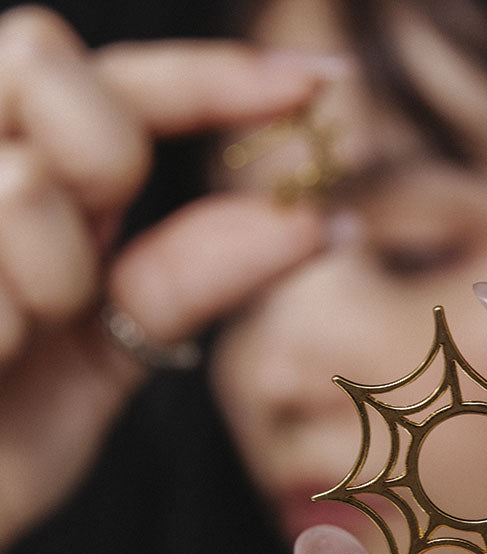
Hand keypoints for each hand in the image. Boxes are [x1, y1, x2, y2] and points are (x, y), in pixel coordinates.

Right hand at [0, 6, 328, 551]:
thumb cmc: (5, 431)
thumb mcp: (110, 344)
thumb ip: (189, 272)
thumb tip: (320, 219)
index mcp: (14, 173)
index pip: (116, 83)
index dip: (219, 76)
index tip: (323, 89)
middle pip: (46, 58)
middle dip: (104, 156)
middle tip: (85, 263)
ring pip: (26, 184)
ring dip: (51, 285)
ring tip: (11, 344)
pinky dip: (3, 335)